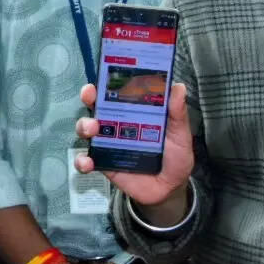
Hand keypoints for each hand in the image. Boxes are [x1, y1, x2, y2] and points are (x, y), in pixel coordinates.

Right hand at [75, 82, 193, 212]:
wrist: (169, 191)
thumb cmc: (175, 158)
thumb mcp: (180, 135)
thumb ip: (177, 114)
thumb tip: (178, 87)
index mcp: (135, 112)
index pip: (119, 91)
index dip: (109, 80)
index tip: (104, 72)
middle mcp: (117, 124)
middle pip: (97, 105)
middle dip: (89, 96)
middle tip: (90, 95)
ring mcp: (108, 144)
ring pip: (87, 129)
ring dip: (84, 125)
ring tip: (92, 129)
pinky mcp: (103, 164)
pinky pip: (86, 161)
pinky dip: (82, 161)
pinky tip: (88, 162)